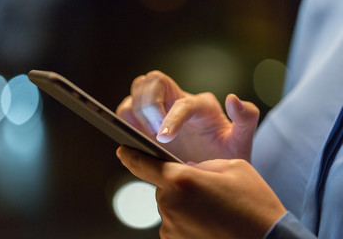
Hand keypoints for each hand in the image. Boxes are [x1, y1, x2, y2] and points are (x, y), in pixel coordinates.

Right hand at [116, 71, 258, 161]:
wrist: (212, 169)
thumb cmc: (225, 156)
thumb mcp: (241, 143)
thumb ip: (245, 119)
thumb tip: (233, 99)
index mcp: (201, 106)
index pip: (183, 102)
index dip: (171, 118)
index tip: (164, 139)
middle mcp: (179, 101)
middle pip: (153, 81)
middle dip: (148, 106)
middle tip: (154, 135)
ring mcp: (161, 109)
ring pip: (137, 90)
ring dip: (135, 111)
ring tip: (143, 136)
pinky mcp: (146, 121)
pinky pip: (128, 110)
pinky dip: (125, 120)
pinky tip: (134, 139)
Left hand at [116, 146, 285, 238]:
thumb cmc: (254, 204)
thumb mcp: (233, 167)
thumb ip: (201, 165)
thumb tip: (186, 169)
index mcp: (181, 180)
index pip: (142, 164)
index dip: (130, 155)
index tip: (122, 150)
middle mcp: (171, 205)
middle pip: (163, 187)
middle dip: (179, 184)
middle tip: (206, 190)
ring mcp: (172, 228)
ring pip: (170, 206)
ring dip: (184, 203)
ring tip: (212, 209)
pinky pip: (175, 224)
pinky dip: (187, 220)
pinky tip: (209, 222)